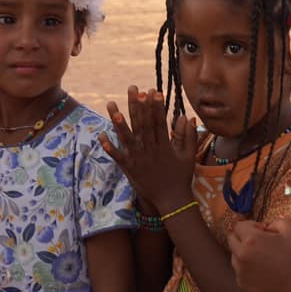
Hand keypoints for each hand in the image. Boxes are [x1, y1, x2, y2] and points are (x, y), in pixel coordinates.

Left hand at [102, 86, 199, 211]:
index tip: (153, 91)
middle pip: (142, 125)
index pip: (159, 122)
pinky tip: (101, 136)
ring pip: (127, 138)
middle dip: (138, 106)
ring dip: (119, 123)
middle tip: (133, 89)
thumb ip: (188, 136)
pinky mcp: (129, 169)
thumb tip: (187, 116)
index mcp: (164, 146)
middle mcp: (150, 151)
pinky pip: (118, 157)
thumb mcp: (188, 156)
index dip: (156, 106)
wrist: (172, 202)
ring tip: (112, 107)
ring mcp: (138, 160)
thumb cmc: (181, 177)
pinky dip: (110, 147)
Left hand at [227, 218, 290, 291]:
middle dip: (243, 238)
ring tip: (261, 257)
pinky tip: (261, 269)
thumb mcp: (290, 229)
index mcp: (251, 239)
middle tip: (259, 243)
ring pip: (234, 256)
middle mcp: (241, 255)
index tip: (262, 231)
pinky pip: (239, 270)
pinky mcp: (242, 283)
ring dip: (243, 253)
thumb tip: (267, 226)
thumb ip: (275, 221)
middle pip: (232, 239)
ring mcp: (240, 271)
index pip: (238, 226)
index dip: (251, 226)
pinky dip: (246, 268)